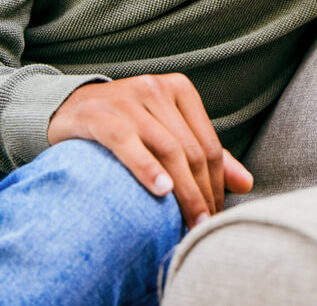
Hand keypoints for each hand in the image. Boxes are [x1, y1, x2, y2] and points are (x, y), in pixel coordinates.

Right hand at [47, 74, 254, 228]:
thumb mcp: (167, 132)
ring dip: (182, 190)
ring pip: (166, 149)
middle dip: (201, 194)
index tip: (216, 217)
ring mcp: (128, 99)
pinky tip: (160, 190)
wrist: (71, 108)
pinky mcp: (99, 113)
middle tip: (203, 228)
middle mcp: (156, 89)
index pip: (209, 145)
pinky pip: (127, 142)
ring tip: (188, 222)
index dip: (217, 186)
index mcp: (179, 90)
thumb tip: (246, 183)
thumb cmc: (127, 125)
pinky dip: (146, 167)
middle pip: (190, 151)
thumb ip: (204, 154)